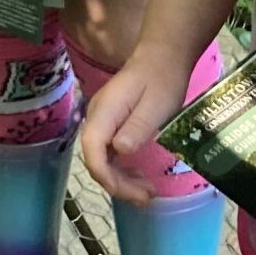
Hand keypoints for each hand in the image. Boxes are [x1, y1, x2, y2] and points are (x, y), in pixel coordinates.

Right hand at [80, 48, 194, 203]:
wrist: (162, 56)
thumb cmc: (162, 78)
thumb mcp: (156, 104)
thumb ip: (137, 126)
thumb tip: (119, 150)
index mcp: (104, 112)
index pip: (93, 151)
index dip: (107, 177)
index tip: (134, 193)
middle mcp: (96, 117)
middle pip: (96, 159)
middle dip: (118, 185)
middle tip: (147, 198)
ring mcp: (102, 121)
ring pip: (101, 159)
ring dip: (121, 180)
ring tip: (147, 193)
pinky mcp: (110, 124)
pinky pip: (109, 153)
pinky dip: (122, 169)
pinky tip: (139, 176)